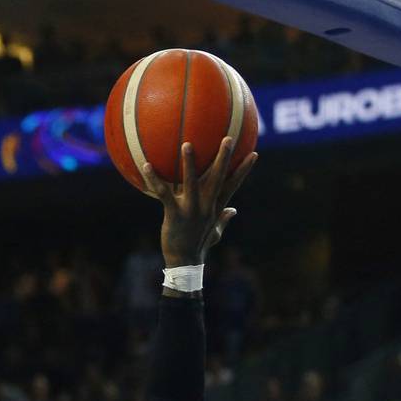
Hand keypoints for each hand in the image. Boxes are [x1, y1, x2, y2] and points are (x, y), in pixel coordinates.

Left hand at [141, 136, 257, 266]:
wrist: (185, 262)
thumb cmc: (199, 245)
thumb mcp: (215, 232)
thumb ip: (224, 219)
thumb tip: (233, 210)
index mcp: (216, 206)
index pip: (233, 184)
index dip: (244, 170)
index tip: (254, 153)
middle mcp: (206, 206)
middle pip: (218, 178)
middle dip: (224, 157)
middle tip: (228, 138)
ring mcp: (191, 210)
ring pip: (192, 182)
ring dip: (190, 163)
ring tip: (187, 144)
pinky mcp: (175, 215)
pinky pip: (164, 193)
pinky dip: (154, 180)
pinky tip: (146, 165)